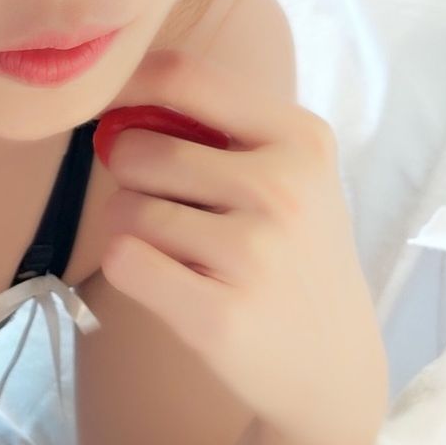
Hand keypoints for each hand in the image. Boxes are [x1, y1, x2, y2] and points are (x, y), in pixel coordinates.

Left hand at [92, 48, 387, 444]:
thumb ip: (213, 130)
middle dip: (131, 178)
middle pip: (138, 149)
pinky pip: (123, 259)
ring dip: (132, 230)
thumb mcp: (287, 175)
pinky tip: (168, 284)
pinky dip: (127, 268)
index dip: (127, 86)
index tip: (113, 111)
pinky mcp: (218, 313)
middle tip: (170, 211)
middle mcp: (282, 188)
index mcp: (300, 138)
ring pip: (125, 209)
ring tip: (182, 255)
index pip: (183, 75)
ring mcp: (254, 252)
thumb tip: (113, 108)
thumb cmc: (290, 255)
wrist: (332, 369)